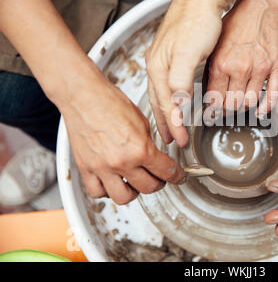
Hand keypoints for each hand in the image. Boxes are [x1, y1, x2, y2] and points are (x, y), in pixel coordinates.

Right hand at [60, 67, 183, 204]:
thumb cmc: (109, 102)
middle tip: (158, 178)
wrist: (83, 95)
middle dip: (158, 183)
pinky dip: (107, 191)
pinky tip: (112, 183)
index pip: (166, 171)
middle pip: (148, 187)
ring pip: (123, 197)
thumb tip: (155, 156)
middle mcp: (122, 161)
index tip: (178, 177)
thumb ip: (149, 143)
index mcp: (140, 148)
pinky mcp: (85, 168)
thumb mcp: (142, 121)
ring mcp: (102, 167)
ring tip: (135, 183)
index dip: (177, 176)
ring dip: (133, 192)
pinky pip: (98, 192)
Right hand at [145, 0, 221, 146]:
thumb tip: (176, 104)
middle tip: (171, 140)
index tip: (180, 141)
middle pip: (159, 102)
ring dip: (166, 113)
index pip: (165, 105)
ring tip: (169, 127)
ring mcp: (164, 61)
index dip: (173, 124)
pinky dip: (170, 99)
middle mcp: (158, 66)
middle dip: (165, 124)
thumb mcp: (188, 52)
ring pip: (162, 95)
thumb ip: (180, 80)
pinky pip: (168, 85)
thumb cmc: (196, 21)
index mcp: (159, 68)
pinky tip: (174, 100)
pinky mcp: (173, 56)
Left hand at [207, 0, 277, 114]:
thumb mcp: (213, 47)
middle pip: (233, 105)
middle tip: (227, 107)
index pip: (216, 99)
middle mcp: (240, 68)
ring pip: (250, 102)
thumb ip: (209, 71)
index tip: (214, 110)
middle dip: (228, 109)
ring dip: (245, 106)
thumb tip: (207, 94)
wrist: (257, 9)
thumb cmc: (234, 25)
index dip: (214, 108)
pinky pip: (274, 94)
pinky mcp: (276, 67)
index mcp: (221, 64)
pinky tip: (261, 110)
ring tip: (241, 102)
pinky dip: (267, 107)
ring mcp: (259, 68)